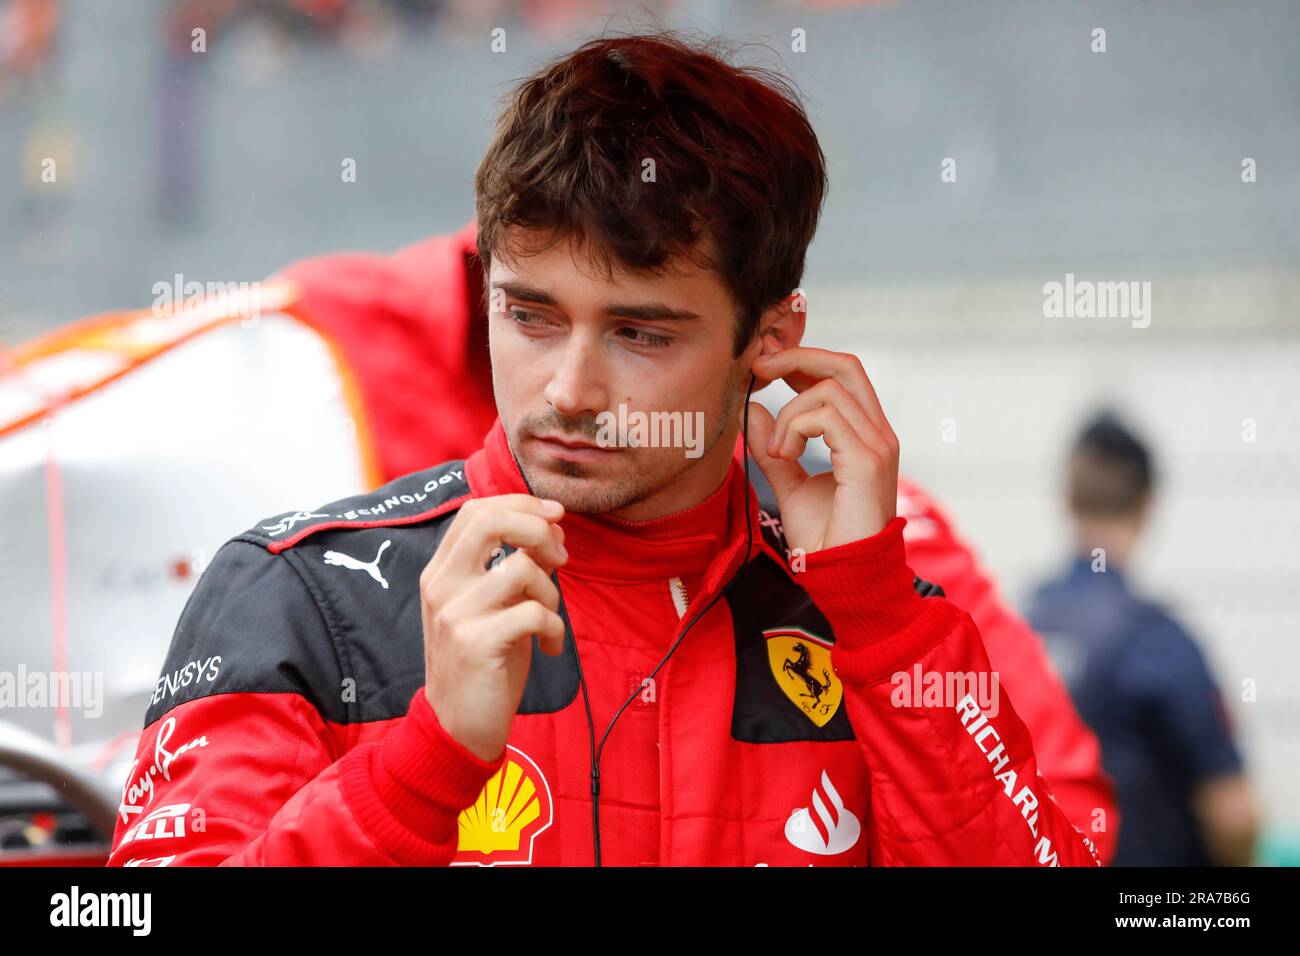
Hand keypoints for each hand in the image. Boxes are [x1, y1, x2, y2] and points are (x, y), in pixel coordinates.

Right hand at [420, 494, 568, 761]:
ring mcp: (455, 614)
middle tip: (560, 557)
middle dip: (537, 528)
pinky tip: (549, 647)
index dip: (522, 504)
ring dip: (551, 591)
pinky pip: (534, 613)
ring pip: (521, 568)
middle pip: (490, 520)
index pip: (477, 509)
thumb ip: (509, 566)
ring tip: (549, 619)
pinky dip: (554, 628)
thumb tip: (551, 525)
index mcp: (441, 571)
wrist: (457, 728)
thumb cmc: (483, 662)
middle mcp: (441, 585)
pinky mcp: (476, 644)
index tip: (555, 517)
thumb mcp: (490, 606)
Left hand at [745, 347, 898, 553]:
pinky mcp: (867, 461)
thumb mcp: (789, 483)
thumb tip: (753, 411)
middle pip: (845, 365)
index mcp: (865, 433)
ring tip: (777, 451)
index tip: (764, 366)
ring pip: (828, 390)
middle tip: (759, 369)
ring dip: (788, 414)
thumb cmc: (825, 536)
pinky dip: (794, 427)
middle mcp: (878, 433)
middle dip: (797, 357)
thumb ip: (773, 448)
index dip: (803, 359)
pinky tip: (784, 455)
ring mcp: (877, 445)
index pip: (842, 374)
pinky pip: (825, 417)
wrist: (843, 576)